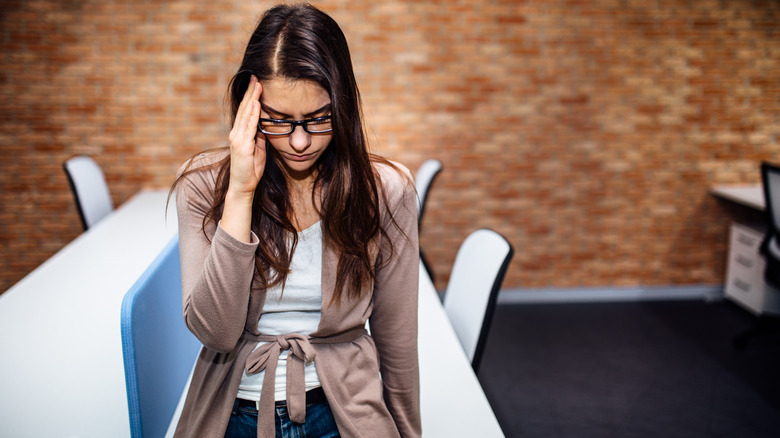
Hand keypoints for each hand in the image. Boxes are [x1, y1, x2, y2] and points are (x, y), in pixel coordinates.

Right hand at [227, 75, 265, 197]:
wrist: (243, 186)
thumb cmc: (251, 169)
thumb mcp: (258, 149)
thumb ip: (259, 137)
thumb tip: (265, 126)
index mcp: (240, 133)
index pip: (246, 111)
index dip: (251, 97)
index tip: (256, 83)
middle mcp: (236, 133)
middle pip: (244, 108)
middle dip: (251, 92)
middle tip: (256, 76)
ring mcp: (237, 138)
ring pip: (246, 114)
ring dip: (252, 98)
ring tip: (257, 84)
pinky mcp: (242, 145)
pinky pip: (249, 126)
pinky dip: (253, 114)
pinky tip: (257, 103)